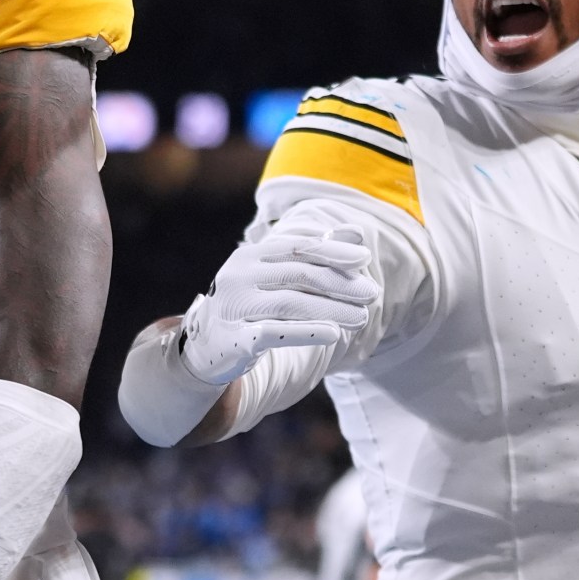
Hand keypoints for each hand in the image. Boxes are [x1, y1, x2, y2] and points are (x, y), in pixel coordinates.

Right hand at [177, 226, 378, 385]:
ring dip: (332, 310)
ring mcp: (235, 308)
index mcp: (249, 256)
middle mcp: (239, 276)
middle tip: (371, 293)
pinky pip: (275, 333)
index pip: (297, 247)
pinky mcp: (235, 339)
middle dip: (340, 283)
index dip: (332, 250)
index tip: (364, 257)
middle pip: (298, 274)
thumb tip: (356, 233)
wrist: (207, 346)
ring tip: (361, 318)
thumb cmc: (250, 304)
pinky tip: (333, 335)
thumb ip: (313, 253)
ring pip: (291, 304)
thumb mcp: (276, 275)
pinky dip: (307, 333)